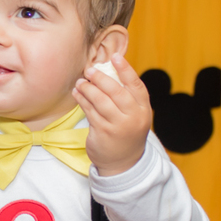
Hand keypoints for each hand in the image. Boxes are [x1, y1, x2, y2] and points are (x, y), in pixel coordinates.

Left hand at [72, 53, 151, 176]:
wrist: (123, 163)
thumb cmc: (127, 132)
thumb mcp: (134, 115)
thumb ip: (126, 97)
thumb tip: (107, 70)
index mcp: (143, 109)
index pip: (136, 85)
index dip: (125, 70)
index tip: (114, 57)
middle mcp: (133, 117)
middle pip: (116, 91)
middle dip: (101, 78)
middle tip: (90, 70)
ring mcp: (118, 126)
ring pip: (100, 101)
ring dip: (88, 89)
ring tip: (80, 82)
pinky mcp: (103, 132)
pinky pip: (90, 111)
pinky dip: (82, 100)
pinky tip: (77, 93)